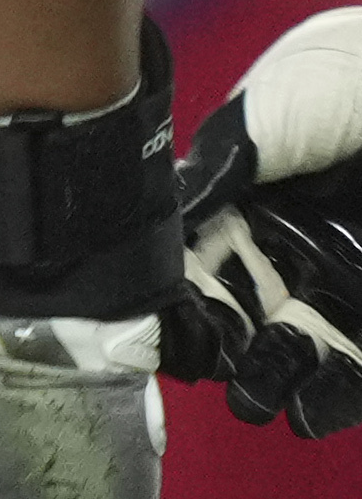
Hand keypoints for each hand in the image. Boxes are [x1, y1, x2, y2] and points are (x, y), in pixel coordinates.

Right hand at [180, 7, 361, 437]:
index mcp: (242, 207)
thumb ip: (218, 167)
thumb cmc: (343, 85)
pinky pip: (353, 374)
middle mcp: (285, 255)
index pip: (190, 265)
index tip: (156, 325)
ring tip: (253, 401)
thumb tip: (163, 213)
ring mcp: (337, 288)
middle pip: (233, 319)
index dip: (171, 299)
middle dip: (213, 350)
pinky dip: (329, 401)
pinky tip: (305, 413)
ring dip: (266, 382)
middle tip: (203, 366)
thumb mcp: (268, 114)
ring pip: (291, 353)